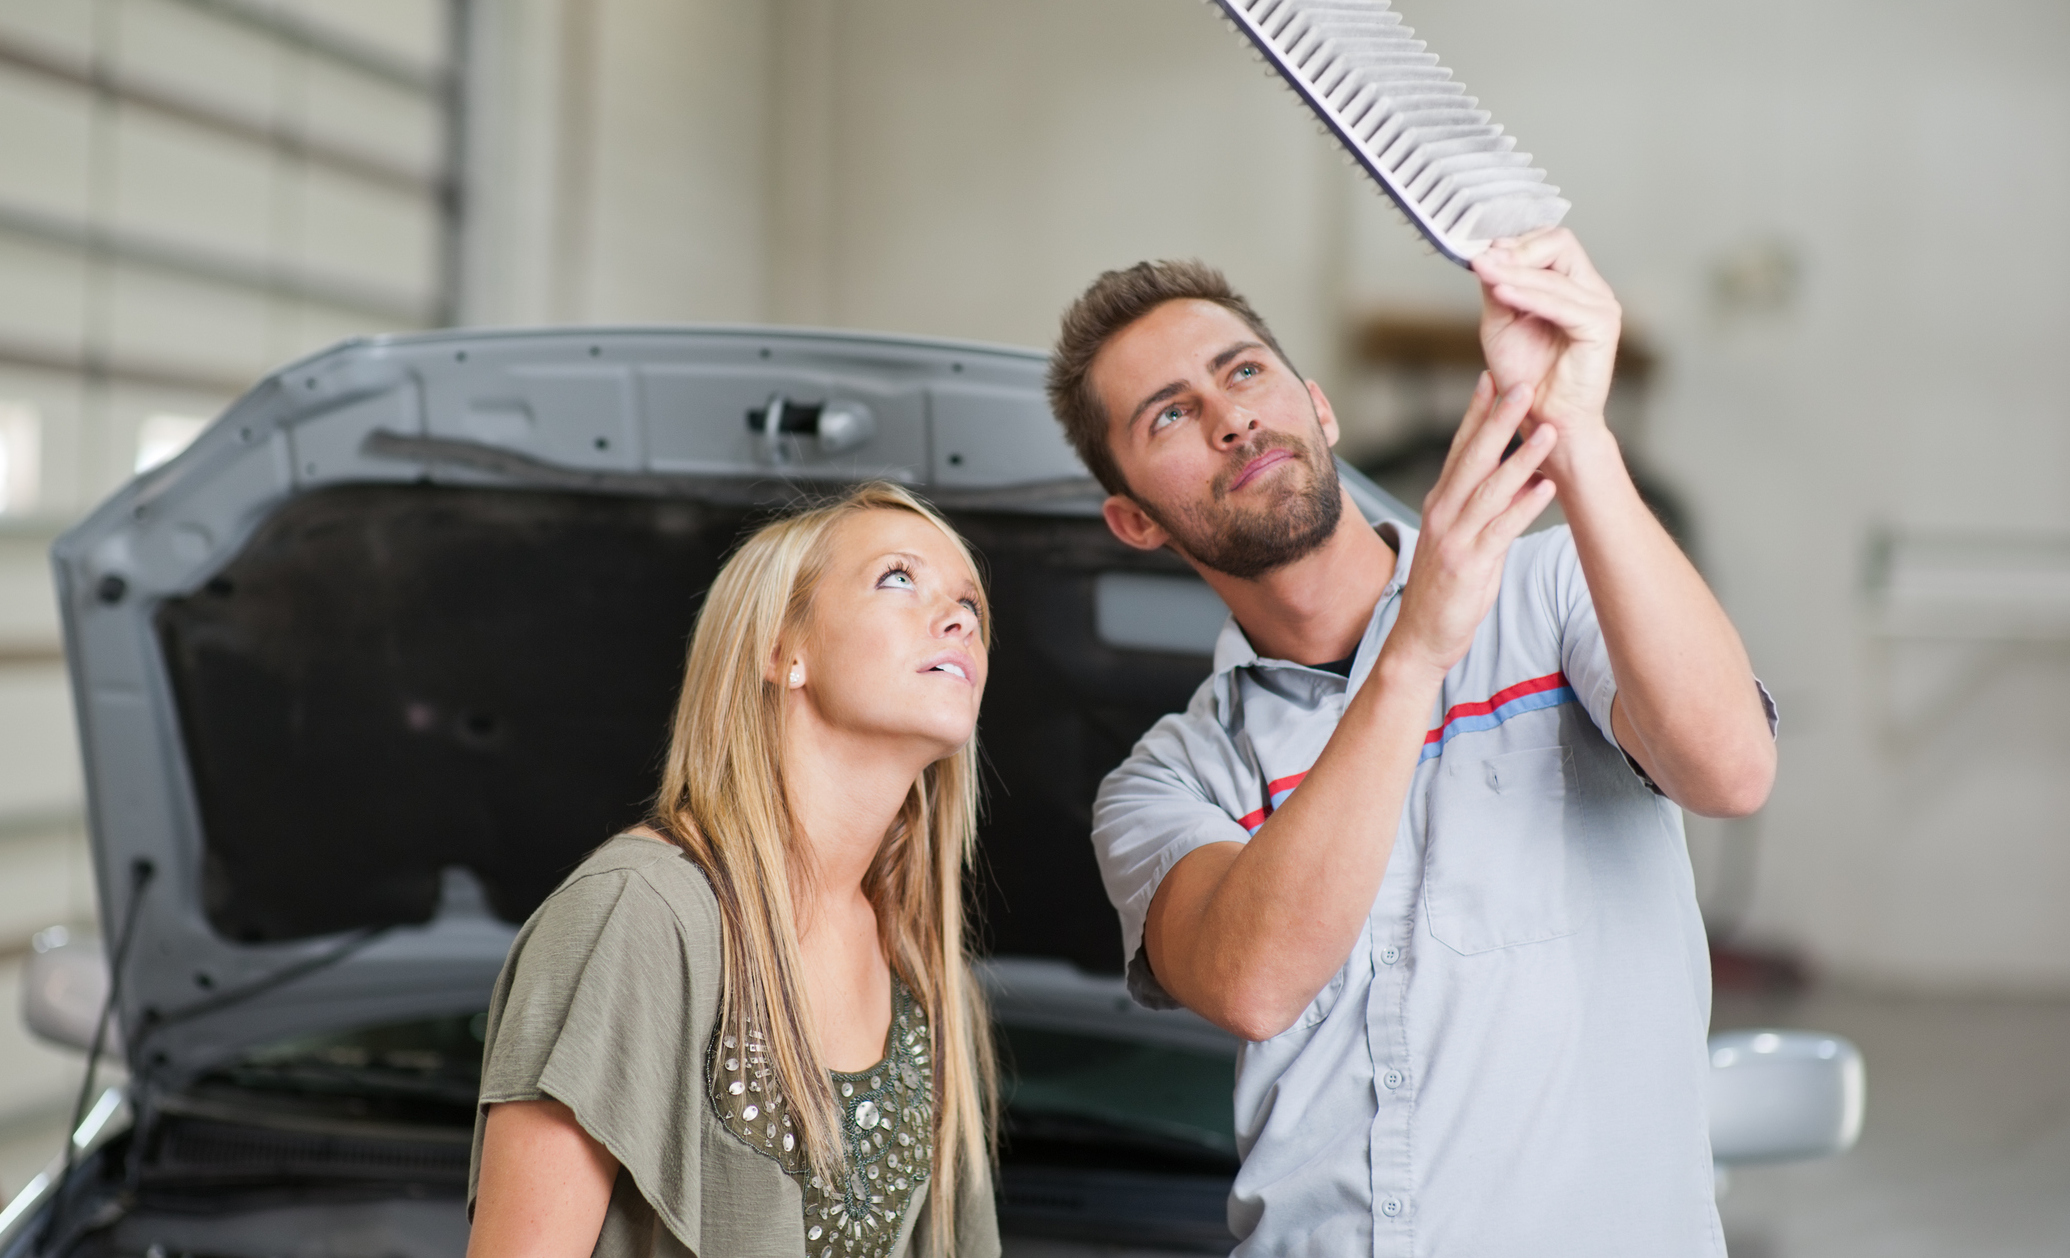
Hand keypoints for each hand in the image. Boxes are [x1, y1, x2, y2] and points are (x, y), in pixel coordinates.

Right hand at [1387, 374, 1557, 678]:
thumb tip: (1519, 477)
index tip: (1492, 378)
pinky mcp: (1469, 565)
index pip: (1458, 448)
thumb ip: (1484, 507)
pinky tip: (1545, 488)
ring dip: (1522, 458)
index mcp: (1440, 503)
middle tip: (1521, 385)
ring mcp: (1454, 539)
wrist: (1420, 639)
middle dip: (1498, 420)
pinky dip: (1523, 507)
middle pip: (1473, 458)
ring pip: (1490, 489)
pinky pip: (1500, 530)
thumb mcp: (1459, 539)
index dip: (1475, 412)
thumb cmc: (1444, 589)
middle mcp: (1443, 514)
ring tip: (1548, 431)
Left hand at [1471, 227, 1621, 475]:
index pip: (1551, 241)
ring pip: (1555, 272)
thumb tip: (1488, 254)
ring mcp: (1601, 306)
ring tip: (1483, 271)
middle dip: (1517, 250)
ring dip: (1513, 271)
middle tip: (1482, 260)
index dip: (1515, 242)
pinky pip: (1561, 303)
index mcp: (1572, 286)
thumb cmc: (1525, 377)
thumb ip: (1498, 288)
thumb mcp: (1501, 323)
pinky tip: (1500, 292)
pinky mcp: (1600, 326)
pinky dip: (1528, 295)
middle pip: (1560, 242)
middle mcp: (1592, 290)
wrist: (1543, 420)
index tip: (1481, 251)